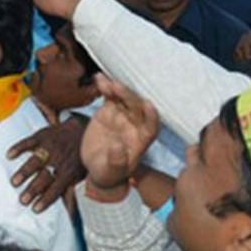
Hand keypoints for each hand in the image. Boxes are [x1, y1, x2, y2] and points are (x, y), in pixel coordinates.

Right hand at [7, 117, 86, 212]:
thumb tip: (71, 215)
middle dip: (33, 190)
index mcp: (68, 172)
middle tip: (22, 200)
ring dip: (25, 172)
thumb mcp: (79, 175)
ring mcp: (50, 147)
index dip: (46, 199)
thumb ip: (71, 194)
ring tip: (14, 182)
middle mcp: (58, 161)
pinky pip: (29, 142)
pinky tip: (10, 155)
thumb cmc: (79, 156)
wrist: (82, 129)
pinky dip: (19, 148)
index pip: (56, 189)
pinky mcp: (43, 136)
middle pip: (44, 178)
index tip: (35, 209)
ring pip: (36, 161)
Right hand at [81, 75, 159, 194]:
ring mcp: (124, 115)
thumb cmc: (110, 172)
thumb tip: (117, 147)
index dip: (151, 116)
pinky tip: (99, 78)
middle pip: (137, 107)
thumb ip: (117, 161)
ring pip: (124, 98)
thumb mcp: (112, 171)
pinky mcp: (110, 110)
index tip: (148, 105)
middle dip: (129, 97)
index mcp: (143, 139)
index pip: (152, 126)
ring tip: (107, 83)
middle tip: (118, 88)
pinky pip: (110, 96)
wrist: (98, 166)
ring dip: (117, 89)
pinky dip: (105, 87)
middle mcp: (136, 124)